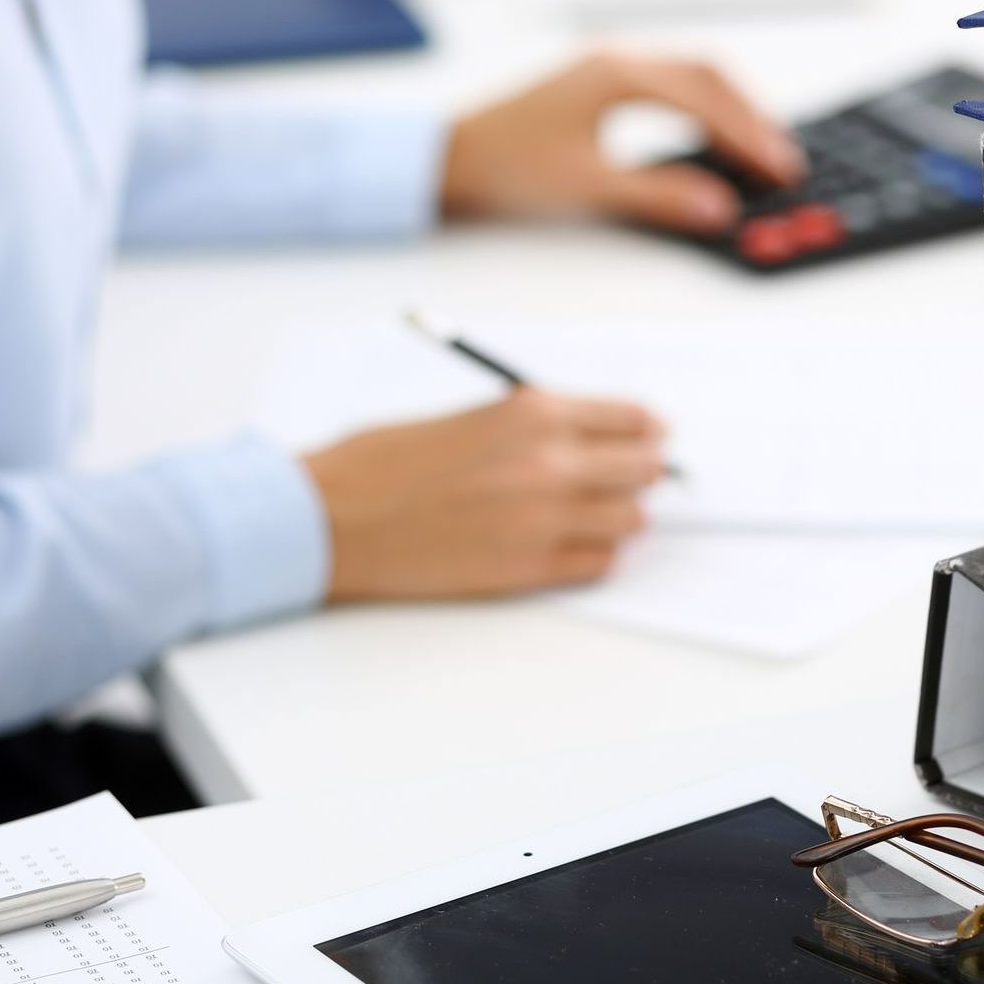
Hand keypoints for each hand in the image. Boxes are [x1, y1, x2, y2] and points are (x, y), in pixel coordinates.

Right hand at [302, 389, 663, 600]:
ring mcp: (545, 520)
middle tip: (632, 478)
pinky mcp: (530, 570)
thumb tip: (584, 440)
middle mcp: (552, 463)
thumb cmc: (385, 462)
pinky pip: (601, 565)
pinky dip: (596, 555)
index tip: (650, 438)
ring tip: (596, 515)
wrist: (333, 518)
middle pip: (646, 469)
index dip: (646, 431)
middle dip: (643, 472)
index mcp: (535, 412)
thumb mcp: (472, 416)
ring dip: (621, 516)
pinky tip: (571, 546)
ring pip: (632, 521)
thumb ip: (533, 426)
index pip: (634, 419)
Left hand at [440, 51, 805, 234]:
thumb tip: (717, 206)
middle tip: (782, 161)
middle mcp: (616, 60)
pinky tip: (713, 137)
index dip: (750, 137)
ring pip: (691, 78)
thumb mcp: (588, 188)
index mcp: (618, 75)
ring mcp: (607, 68)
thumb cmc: (504, 167)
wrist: (446, 160)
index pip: (706, 100)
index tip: (780, 167)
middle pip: (709, 77)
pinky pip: (670, 87)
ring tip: (759, 151)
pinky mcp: (598, 86)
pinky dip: (703, 110)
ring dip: (730, 111)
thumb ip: (659, 197)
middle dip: (751, 118)